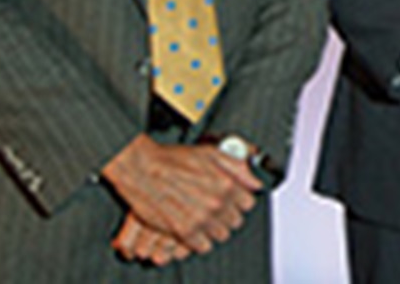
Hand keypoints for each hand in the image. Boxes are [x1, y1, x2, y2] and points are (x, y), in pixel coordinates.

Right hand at [102, 135, 261, 255]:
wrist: (143, 169)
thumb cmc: (173, 159)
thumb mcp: (211, 153)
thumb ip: (237, 166)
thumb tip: (255, 179)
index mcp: (226, 184)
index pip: (248, 203)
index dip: (240, 199)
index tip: (234, 198)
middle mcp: (217, 204)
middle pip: (236, 220)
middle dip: (229, 214)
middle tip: (217, 208)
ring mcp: (201, 220)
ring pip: (222, 235)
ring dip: (216, 228)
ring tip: (206, 218)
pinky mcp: (183, 232)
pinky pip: (203, 246)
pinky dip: (201, 240)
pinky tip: (195, 228)